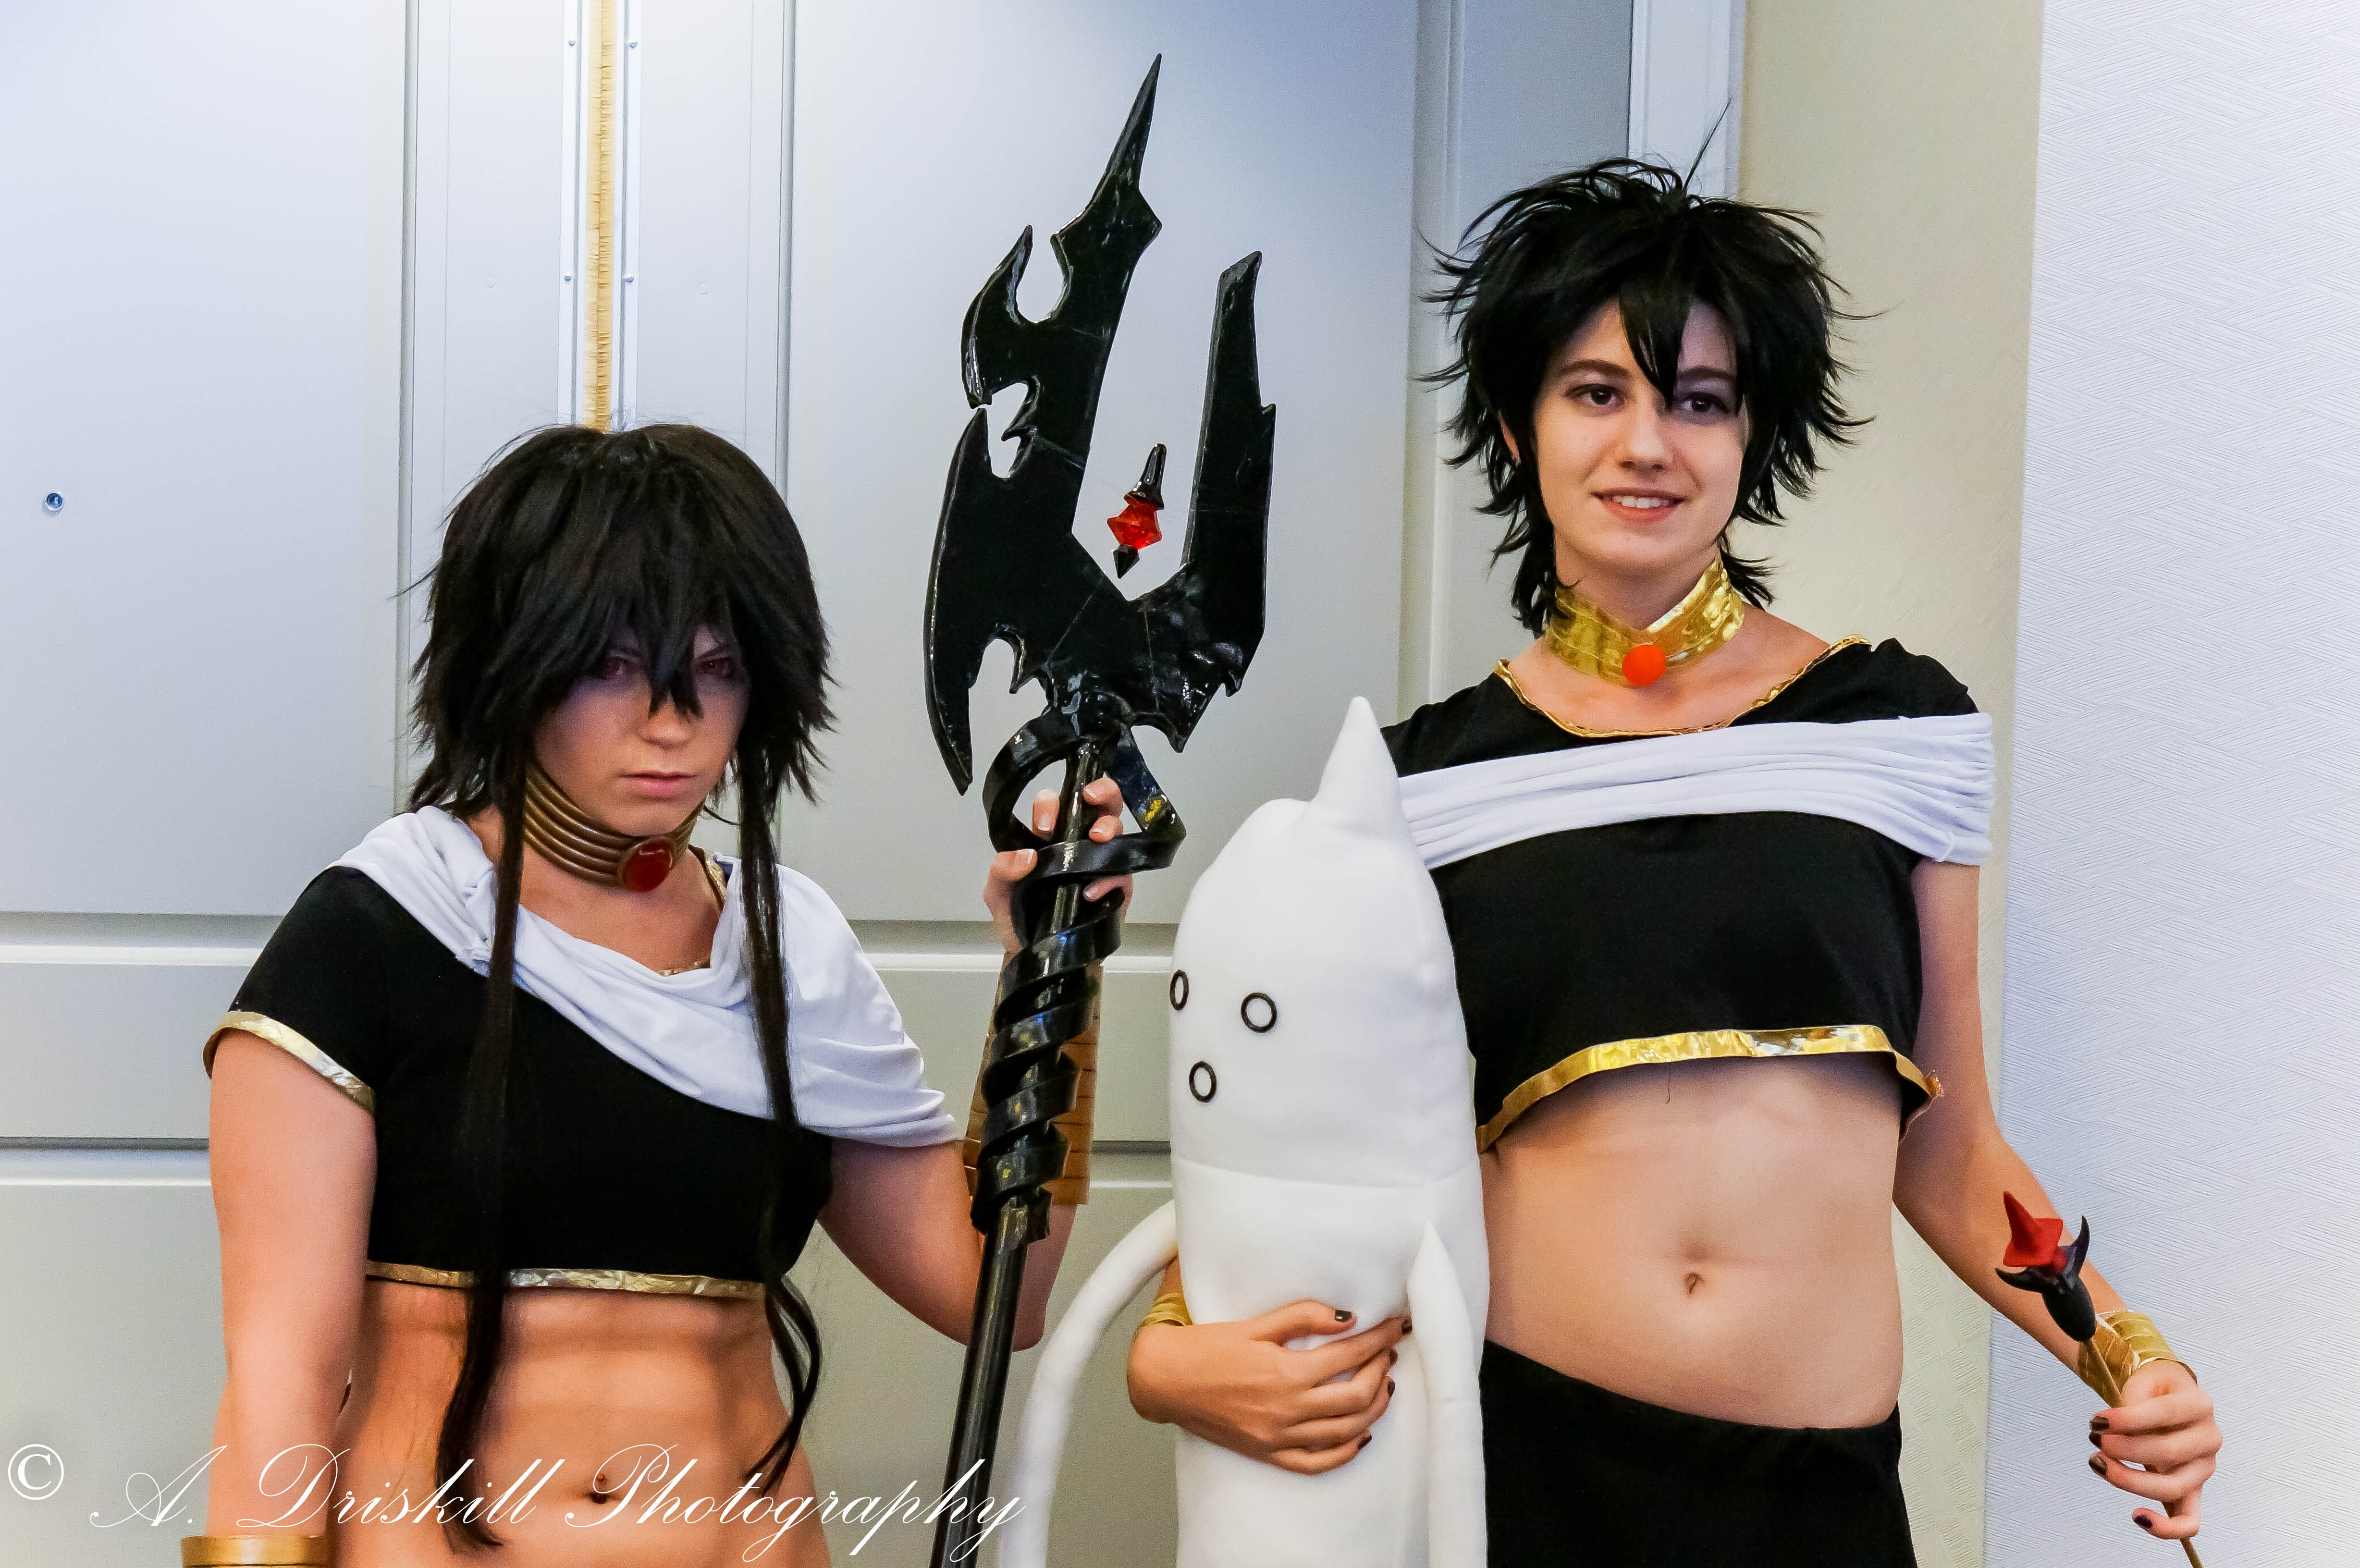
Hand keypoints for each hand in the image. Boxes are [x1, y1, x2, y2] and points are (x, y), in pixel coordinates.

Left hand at [982, 778, 1133, 957]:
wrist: (1040, 957)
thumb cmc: (1017, 919)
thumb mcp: (997, 895)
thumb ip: (1000, 871)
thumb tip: (1026, 856)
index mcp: (1048, 836)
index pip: (1054, 804)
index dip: (1051, 805)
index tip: (1043, 825)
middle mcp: (1077, 841)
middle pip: (1099, 802)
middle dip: (1102, 791)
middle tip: (1092, 798)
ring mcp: (1100, 862)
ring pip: (1117, 828)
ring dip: (1110, 826)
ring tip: (1097, 839)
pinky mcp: (1118, 887)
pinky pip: (1124, 871)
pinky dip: (1111, 876)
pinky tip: (1091, 892)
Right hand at [1127, 1300, 1406, 1474]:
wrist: (1165, 1379)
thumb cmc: (1205, 1347)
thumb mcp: (1254, 1323)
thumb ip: (1303, 1317)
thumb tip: (1349, 1317)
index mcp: (1285, 1371)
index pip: (1349, 1354)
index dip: (1379, 1338)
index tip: (1396, 1325)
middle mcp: (1287, 1408)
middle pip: (1357, 1396)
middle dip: (1381, 1370)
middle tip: (1389, 1350)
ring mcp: (1279, 1436)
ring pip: (1346, 1431)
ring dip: (1373, 1407)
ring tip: (1383, 1384)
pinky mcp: (1269, 1453)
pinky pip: (1318, 1462)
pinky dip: (1346, 1451)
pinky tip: (1360, 1434)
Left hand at [2087, 1360, 2216, 1542]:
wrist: (2167, 1395)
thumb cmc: (2154, 1390)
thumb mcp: (2143, 1381)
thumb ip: (2132, 1401)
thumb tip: (2110, 1427)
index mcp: (2199, 1405)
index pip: (2165, 1413)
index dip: (2127, 1419)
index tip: (2097, 1420)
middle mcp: (2208, 1438)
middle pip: (2167, 1453)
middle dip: (2123, 1449)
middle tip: (2094, 1439)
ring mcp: (2203, 1468)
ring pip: (2172, 1488)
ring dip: (2129, 1480)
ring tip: (2099, 1464)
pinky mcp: (2193, 1490)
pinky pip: (2188, 1520)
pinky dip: (2166, 1527)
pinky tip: (2138, 1516)